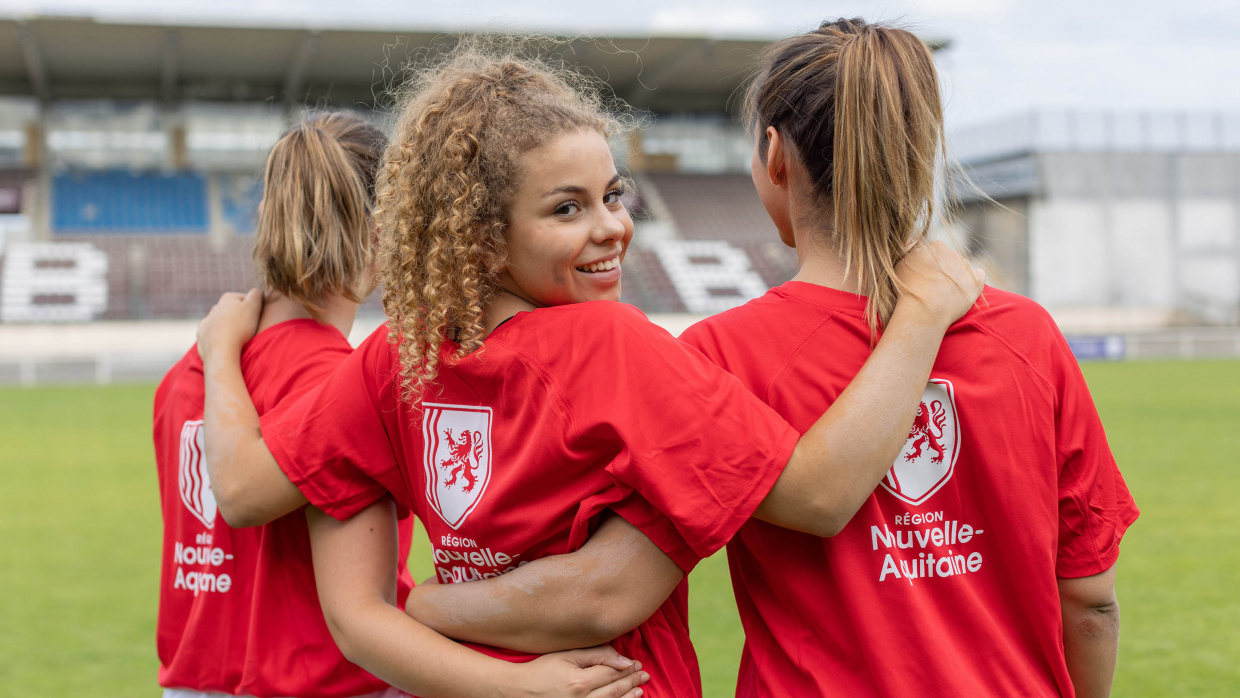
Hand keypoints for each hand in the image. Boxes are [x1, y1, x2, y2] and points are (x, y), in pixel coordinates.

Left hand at [197, 289, 262, 361]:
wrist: (222, 352)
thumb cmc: (240, 328)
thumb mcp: (253, 306)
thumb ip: (256, 294)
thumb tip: (257, 291)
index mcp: (227, 298)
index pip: (247, 299)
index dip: (255, 309)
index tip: (258, 319)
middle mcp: (215, 308)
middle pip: (233, 311)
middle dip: (241, 317)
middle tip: (250, 329)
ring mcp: (207, 322)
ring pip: (222, 322)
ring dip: (230, 327)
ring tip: (239, 338)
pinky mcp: (202, 336)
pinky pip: (213, 335)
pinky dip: (219, 337)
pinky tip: (226, 343)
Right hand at [510, 645, 649, 697]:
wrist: (518, 691)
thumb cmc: (541, 670)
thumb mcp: (567, 656)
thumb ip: (596, 655)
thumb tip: (624, 660)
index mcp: (579, 682)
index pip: (612, 673)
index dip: (627, 669)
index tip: (637, 664)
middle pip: (615, 690)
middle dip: (632, 682)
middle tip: (644, 675)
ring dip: (628, 697)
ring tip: (640, 690)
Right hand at [895, 241, 984, 328]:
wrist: (924, 311)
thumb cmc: (908, 289)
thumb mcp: (900, 263)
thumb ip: (910, 250)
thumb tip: (914, 242)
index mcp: (935, 247)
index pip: (934, 251)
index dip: (928, 263)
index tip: (923, 274)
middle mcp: (953, 253)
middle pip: (949, 258)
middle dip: (943, 268)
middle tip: (933, 285)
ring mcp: (966, 267)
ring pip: (962, 267)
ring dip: (956, 275)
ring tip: (944, 292)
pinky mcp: (976, 283)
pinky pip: (979, 276)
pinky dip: (974, 279)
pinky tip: (966, 287)